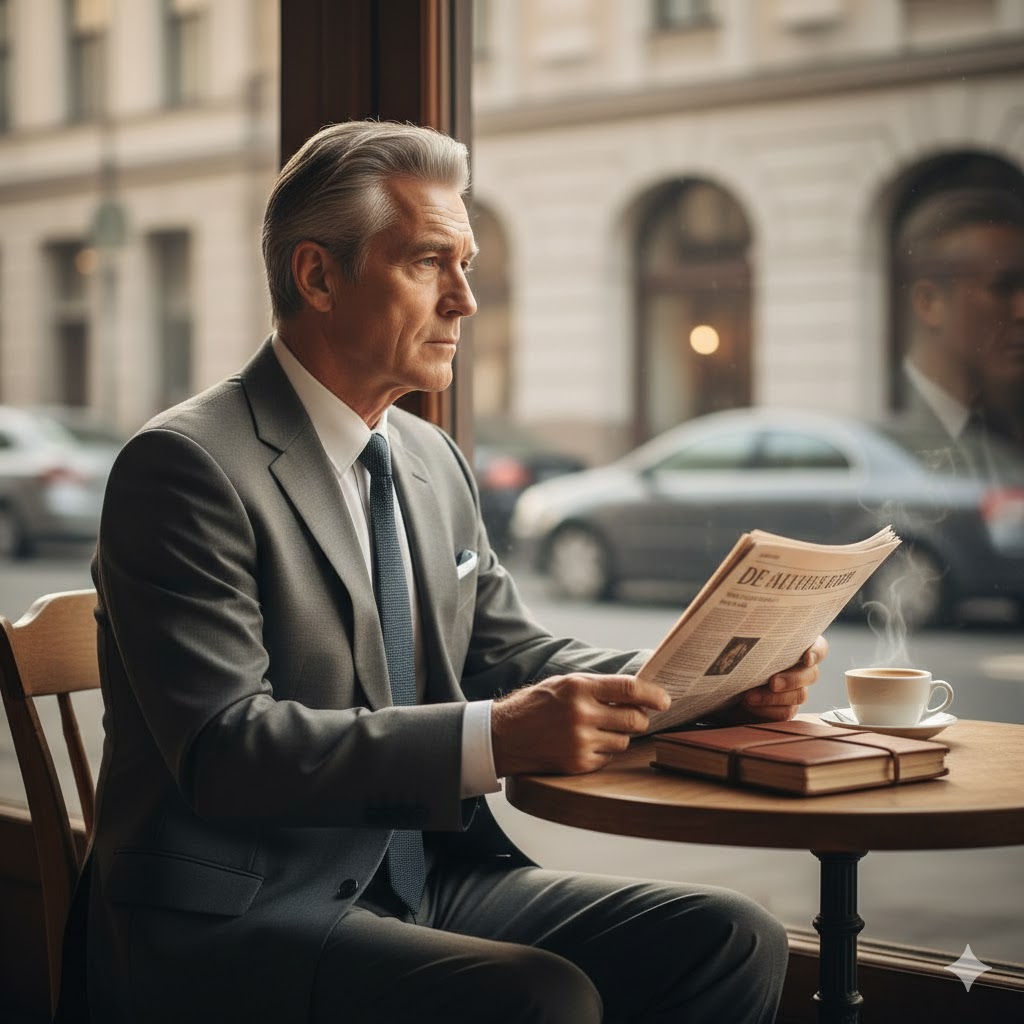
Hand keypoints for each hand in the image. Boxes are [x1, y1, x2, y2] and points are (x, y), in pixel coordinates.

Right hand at [491, 674, 670, 776]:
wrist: (502, 736)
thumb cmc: (536, 705)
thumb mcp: (564, 684)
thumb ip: (598, 687)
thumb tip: (636, 692)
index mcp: (578, 687)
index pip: (629, 688)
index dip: (653, 694)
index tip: (665, 700)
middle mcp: (581, 714)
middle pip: (634, 718)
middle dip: (641, 718)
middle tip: (637, 716)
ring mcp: (580, 741)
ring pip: (624, 741)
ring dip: (620, 735)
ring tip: (601, 729)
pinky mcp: (578, 764)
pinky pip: (608, 758)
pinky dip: (604, 751)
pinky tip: (587, 743)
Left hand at [712, 634, 827, 724]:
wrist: (723, 683)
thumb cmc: (735, 658)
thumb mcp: (744, 646)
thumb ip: (755, 639)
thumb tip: (749, 628)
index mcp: (796, 647)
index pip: (819, 647)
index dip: (816, 652)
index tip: (806, 658)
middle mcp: (801, 668)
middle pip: (811, 675)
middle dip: (792, 679)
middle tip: (772, 682)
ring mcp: (796, 690)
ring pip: (800, 695)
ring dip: (774, 697)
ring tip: (749, 696)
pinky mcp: (786, 708)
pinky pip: (786, 712)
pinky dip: (768, 710)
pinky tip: (751, 705)